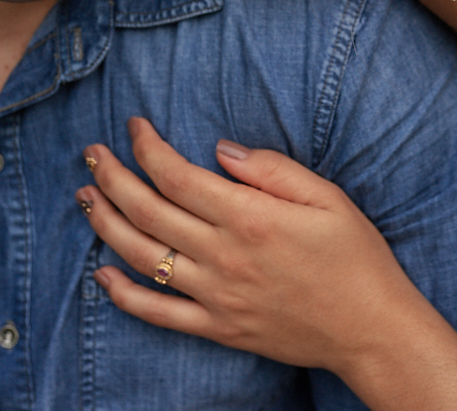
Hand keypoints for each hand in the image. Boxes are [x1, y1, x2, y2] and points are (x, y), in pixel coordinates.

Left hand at [75, 117, 423, 373]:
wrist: (371, 330)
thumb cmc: (356, 258)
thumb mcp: (327, 198)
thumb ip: (271, 170)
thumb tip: (220, 150)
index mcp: (250, 218)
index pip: (178, 176)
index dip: (147, 148)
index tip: (133, 126)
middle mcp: (224, 256)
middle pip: (148, 211)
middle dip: (112, 177)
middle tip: (90, 154)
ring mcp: (216, 296)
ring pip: (141, 257)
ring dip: (105, 224)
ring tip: (86, 198)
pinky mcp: (218, 327)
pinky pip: (157, 313)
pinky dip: (122, 294)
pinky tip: (101, 273)